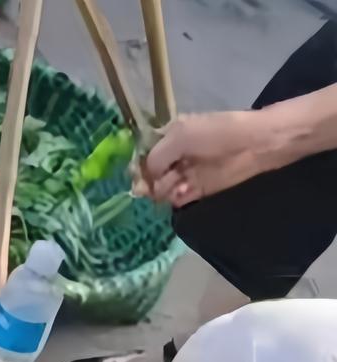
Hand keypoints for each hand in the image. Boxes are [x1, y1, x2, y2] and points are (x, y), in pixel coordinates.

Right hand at [140, 110, 267, 206]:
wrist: (253, 145)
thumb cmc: (218, 133)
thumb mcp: (181, 136)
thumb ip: (156, 156)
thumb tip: (146, 179)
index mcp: (169, 136)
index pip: (143, 155)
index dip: (138, 166)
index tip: (137, 174)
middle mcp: (174, 156)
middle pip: (149, 175)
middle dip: (148, 182)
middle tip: (152, 185)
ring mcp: (184, 174)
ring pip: (161, 189)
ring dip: (163, 190)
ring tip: (177, 185)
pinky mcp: (196, 190)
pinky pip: (177, 199)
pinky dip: (177, 198)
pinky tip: (184, 192)